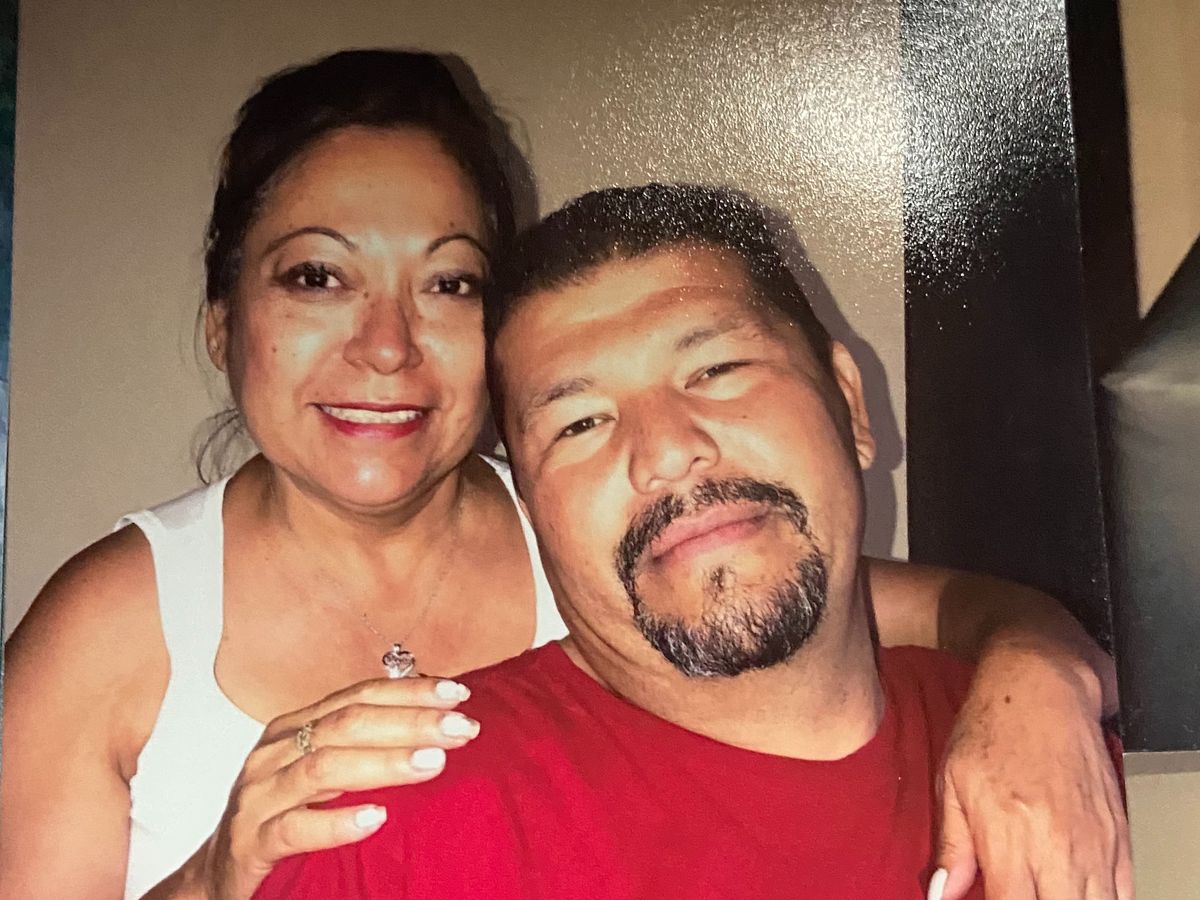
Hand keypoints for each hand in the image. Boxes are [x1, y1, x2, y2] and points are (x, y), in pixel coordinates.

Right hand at [160, 675, 478, 899]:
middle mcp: (275, 752)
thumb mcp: (324, 772)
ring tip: (433, 763)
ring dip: (384, 762)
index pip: (358, 696)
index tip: (458, 693)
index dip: (408, 691)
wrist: (219, 874)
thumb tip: (438, 721)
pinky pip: (294, 828)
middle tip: (461, 727)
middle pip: (347, 724)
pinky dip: (337, 822)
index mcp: (295, 727)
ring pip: (324, 767)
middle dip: (410, 722)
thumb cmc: (284, 816)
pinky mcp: (250, 843)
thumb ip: (365, 744)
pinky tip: (377, 818)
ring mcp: (259, 796)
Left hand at [930, 645, 1132, 899]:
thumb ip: (951, 846)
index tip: (988, 899)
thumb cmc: (992, 727)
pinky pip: (1121, 893)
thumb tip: (941, 893)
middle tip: (1018, 890)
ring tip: (1041, 888)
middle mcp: (1056, 847)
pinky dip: (1099, 898)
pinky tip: (1072, 888)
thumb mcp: (951, 782)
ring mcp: (1093, 845)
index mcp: (1009, 836)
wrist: (1042, 687)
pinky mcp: (1118, 837)